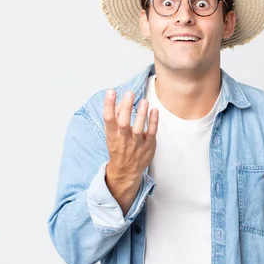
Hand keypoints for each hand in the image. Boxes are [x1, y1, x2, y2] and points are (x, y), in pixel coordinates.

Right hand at [103, 89, 158, 211]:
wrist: (126, 172)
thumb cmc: (119, 148)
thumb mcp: (112, 134)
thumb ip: (116, 117)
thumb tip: (121, 101)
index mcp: (112, 136)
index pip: (108, 119)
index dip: (108, 105)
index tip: (111, 92)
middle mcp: (123, 140)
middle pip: (123, 123)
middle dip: (126, 108)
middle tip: (129, 93)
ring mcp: (136, 144)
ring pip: (138, 129)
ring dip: (141, 115)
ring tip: (144, 101)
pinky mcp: (148, 147)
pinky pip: (151, 134)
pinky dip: (153, 122)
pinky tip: (155, 111)